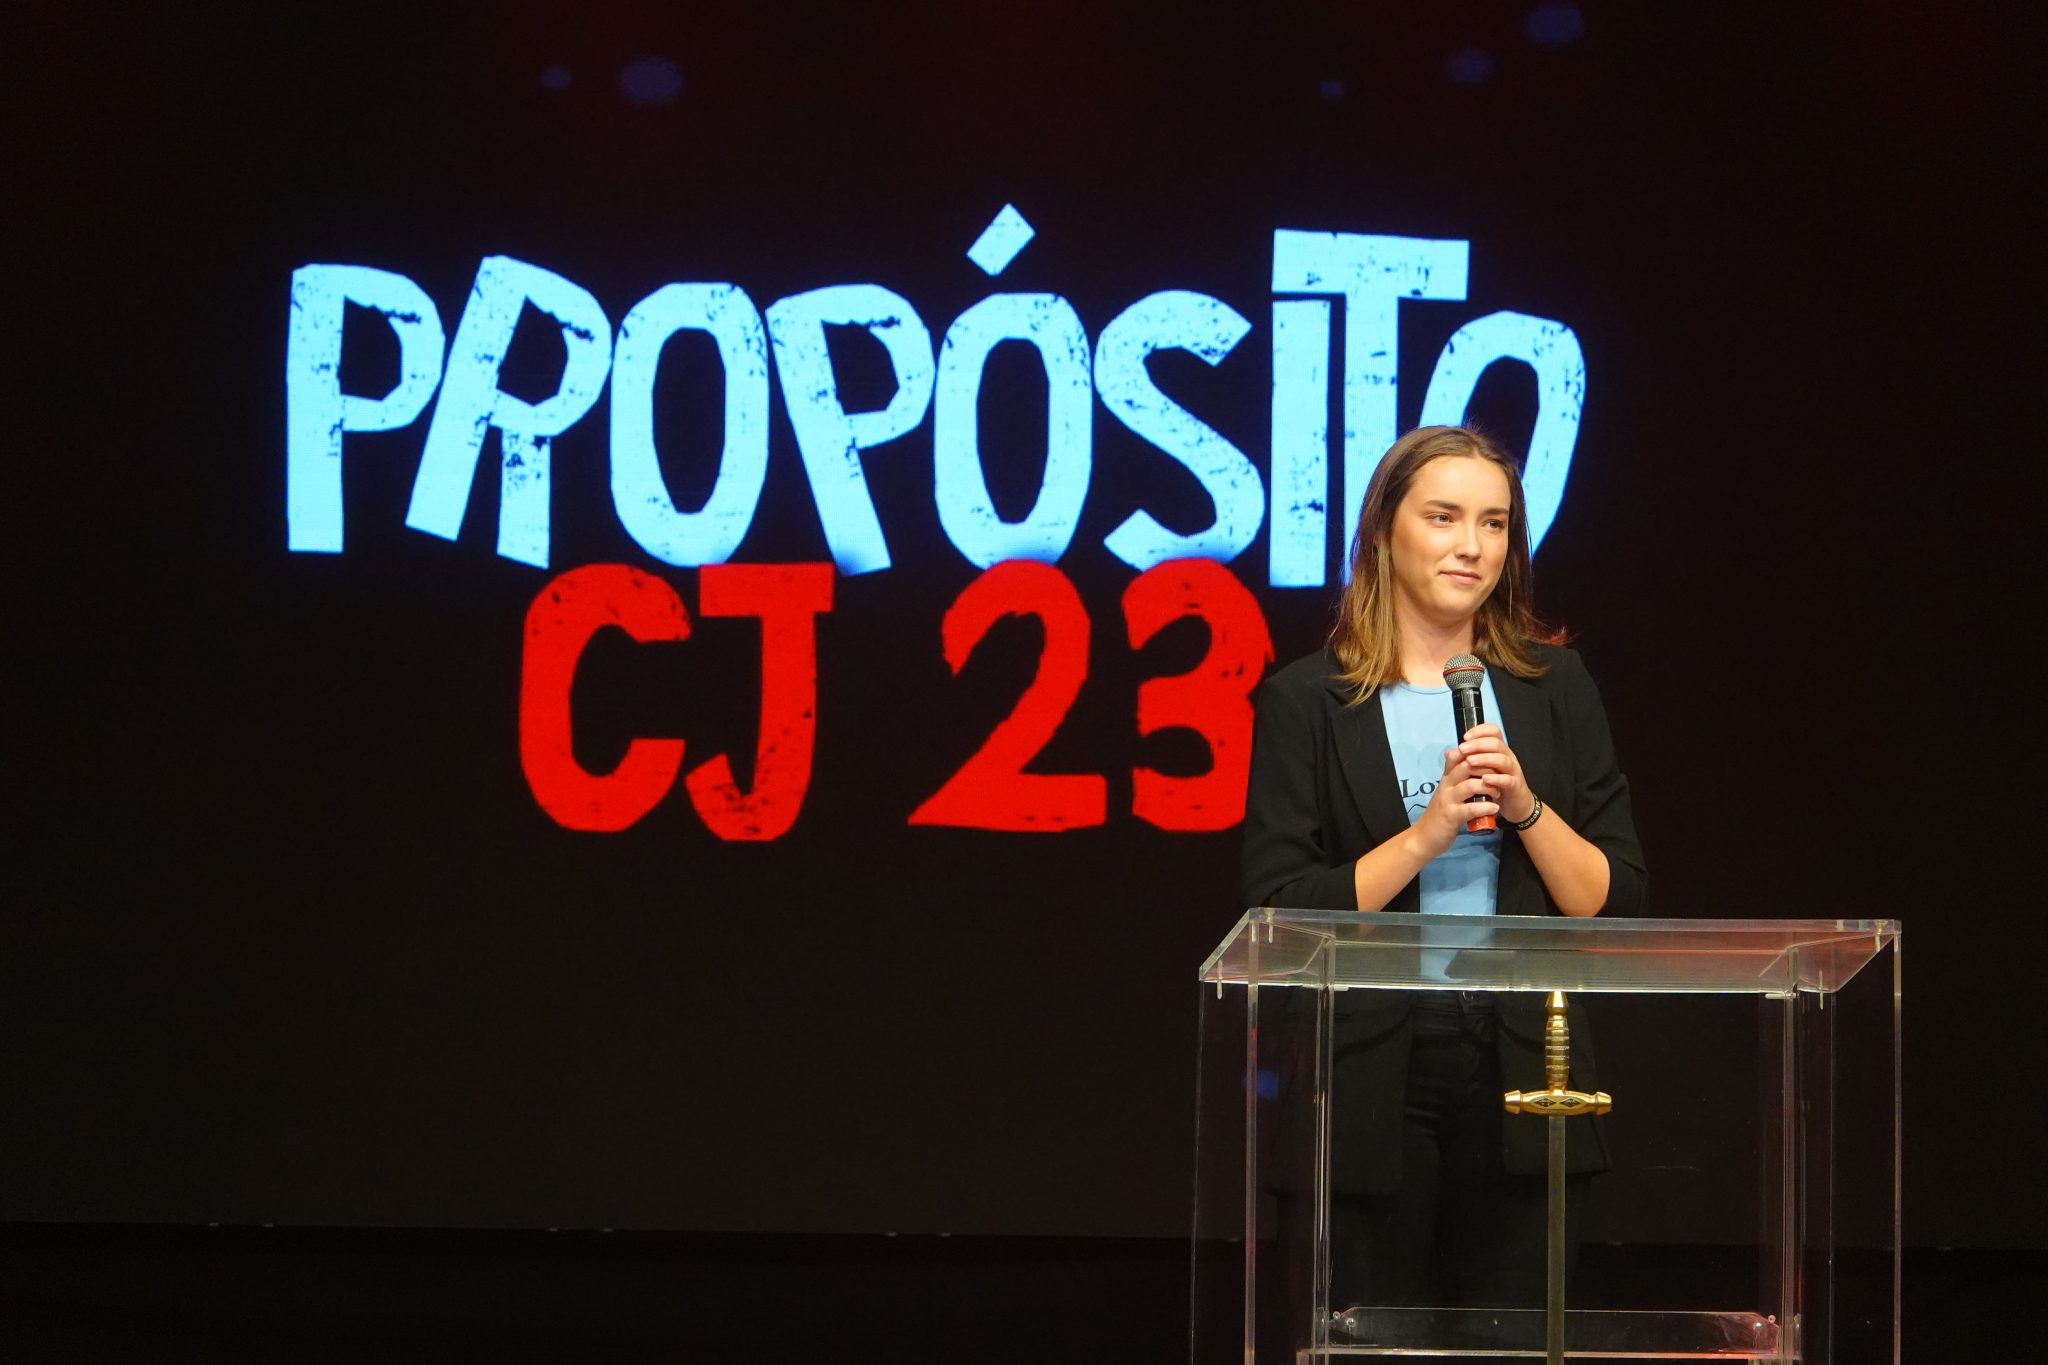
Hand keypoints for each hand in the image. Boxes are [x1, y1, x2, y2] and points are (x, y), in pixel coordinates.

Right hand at [1411, 743, 1499, 858]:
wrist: (1423, 838)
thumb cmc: (1439, 814)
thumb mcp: (1446, 792)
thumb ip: (1454, 777)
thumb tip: (1457, 758)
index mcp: (1446, 778)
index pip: (1458, 755)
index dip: (1476, 752)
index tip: (1491, 757)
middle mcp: (1446, 785)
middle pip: (1466, 765)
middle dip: (1487, 767)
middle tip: (1500, 775)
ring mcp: (1448, 800)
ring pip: (1470, 785)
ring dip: (1489, 787)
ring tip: (1498, 793)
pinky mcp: (1451, 816)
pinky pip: (1471, 808)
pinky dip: (1486, 807)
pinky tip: (1495, 808)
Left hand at [1457, 723, 1535, 824]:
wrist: (1513, 804)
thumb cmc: (1495, 785)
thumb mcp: (1480, 770)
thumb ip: (1467, 760)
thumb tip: (1449, 752)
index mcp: (1499, 751)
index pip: (1493, 732)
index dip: (1480, 731)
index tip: (1465, 737)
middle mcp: (1507, 757)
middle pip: (1496, 743)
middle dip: (1478, 744)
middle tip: (1462, 749)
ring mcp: (1513, 771)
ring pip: (1503, 760)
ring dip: (1485, 759)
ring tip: (1470, 761)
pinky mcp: (1515, 786)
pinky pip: (1508, 780)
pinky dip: (1496, 779)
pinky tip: (1485, 779)